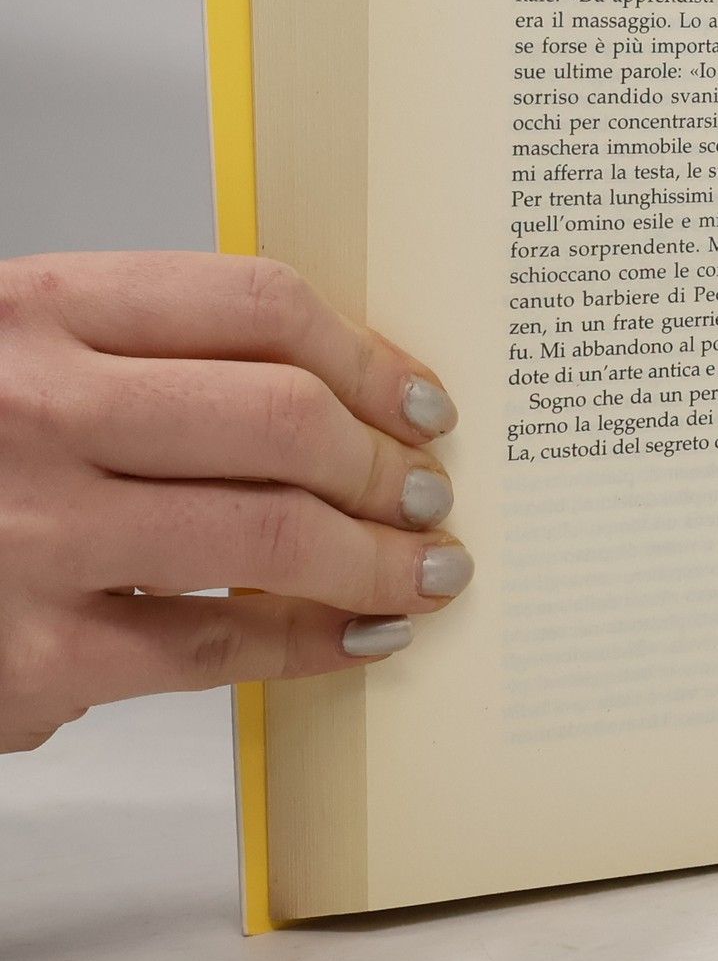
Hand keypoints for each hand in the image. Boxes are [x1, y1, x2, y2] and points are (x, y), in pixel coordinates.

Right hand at [0, 251, 470, 752]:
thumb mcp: (8, 358)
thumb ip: (133, 358)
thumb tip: (318, 392)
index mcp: (32, 312)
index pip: (254, 304)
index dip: (368, 355)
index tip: (419, 397)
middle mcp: (33, 409)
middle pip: (285, 418)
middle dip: (388, 463)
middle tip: (432, 492)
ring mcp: (32, 534)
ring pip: (273, 533)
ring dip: (380, 557)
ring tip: (426, 566)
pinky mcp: (32, 656)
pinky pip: (220, 646)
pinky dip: (316, 643)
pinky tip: (362, 638)